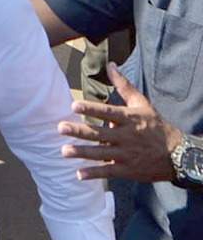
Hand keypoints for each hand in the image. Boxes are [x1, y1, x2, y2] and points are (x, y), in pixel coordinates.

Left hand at [58, 62, 184, 182]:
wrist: (178, 155)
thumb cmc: (155, 126)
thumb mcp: (142, 104)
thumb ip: (124, 86)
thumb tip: (111, 65)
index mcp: (129, 119)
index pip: (108, 112)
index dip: (91, 108)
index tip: (74, 105)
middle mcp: (126, 136)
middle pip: (100, 133)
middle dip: (80, 131)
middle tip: (60, 128)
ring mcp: (126, 154)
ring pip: (101, 153)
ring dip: (82, 153)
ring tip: (64, 151)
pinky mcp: (128, 169)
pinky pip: (108, 171)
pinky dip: (94, 173)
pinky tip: (79, 174)